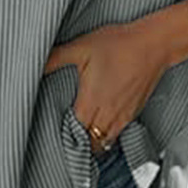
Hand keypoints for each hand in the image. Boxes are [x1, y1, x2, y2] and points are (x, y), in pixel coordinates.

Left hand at [43, 19, 170, 155]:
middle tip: (67, 139)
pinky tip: (100, 126)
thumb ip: (56, 58)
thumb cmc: (119, 44)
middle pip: (90, 143)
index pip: (74, 133)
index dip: (65, 136)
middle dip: (78, 144)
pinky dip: (107, 135)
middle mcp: (107, 114)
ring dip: (94, 142)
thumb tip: (34, 64)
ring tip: (83, 137)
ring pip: (105, 142)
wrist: (154, 44)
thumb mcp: (82, 47)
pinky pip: (117, 134)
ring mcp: (122, 116)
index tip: (57, 133)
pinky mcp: (134, 112)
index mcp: (90, 102)